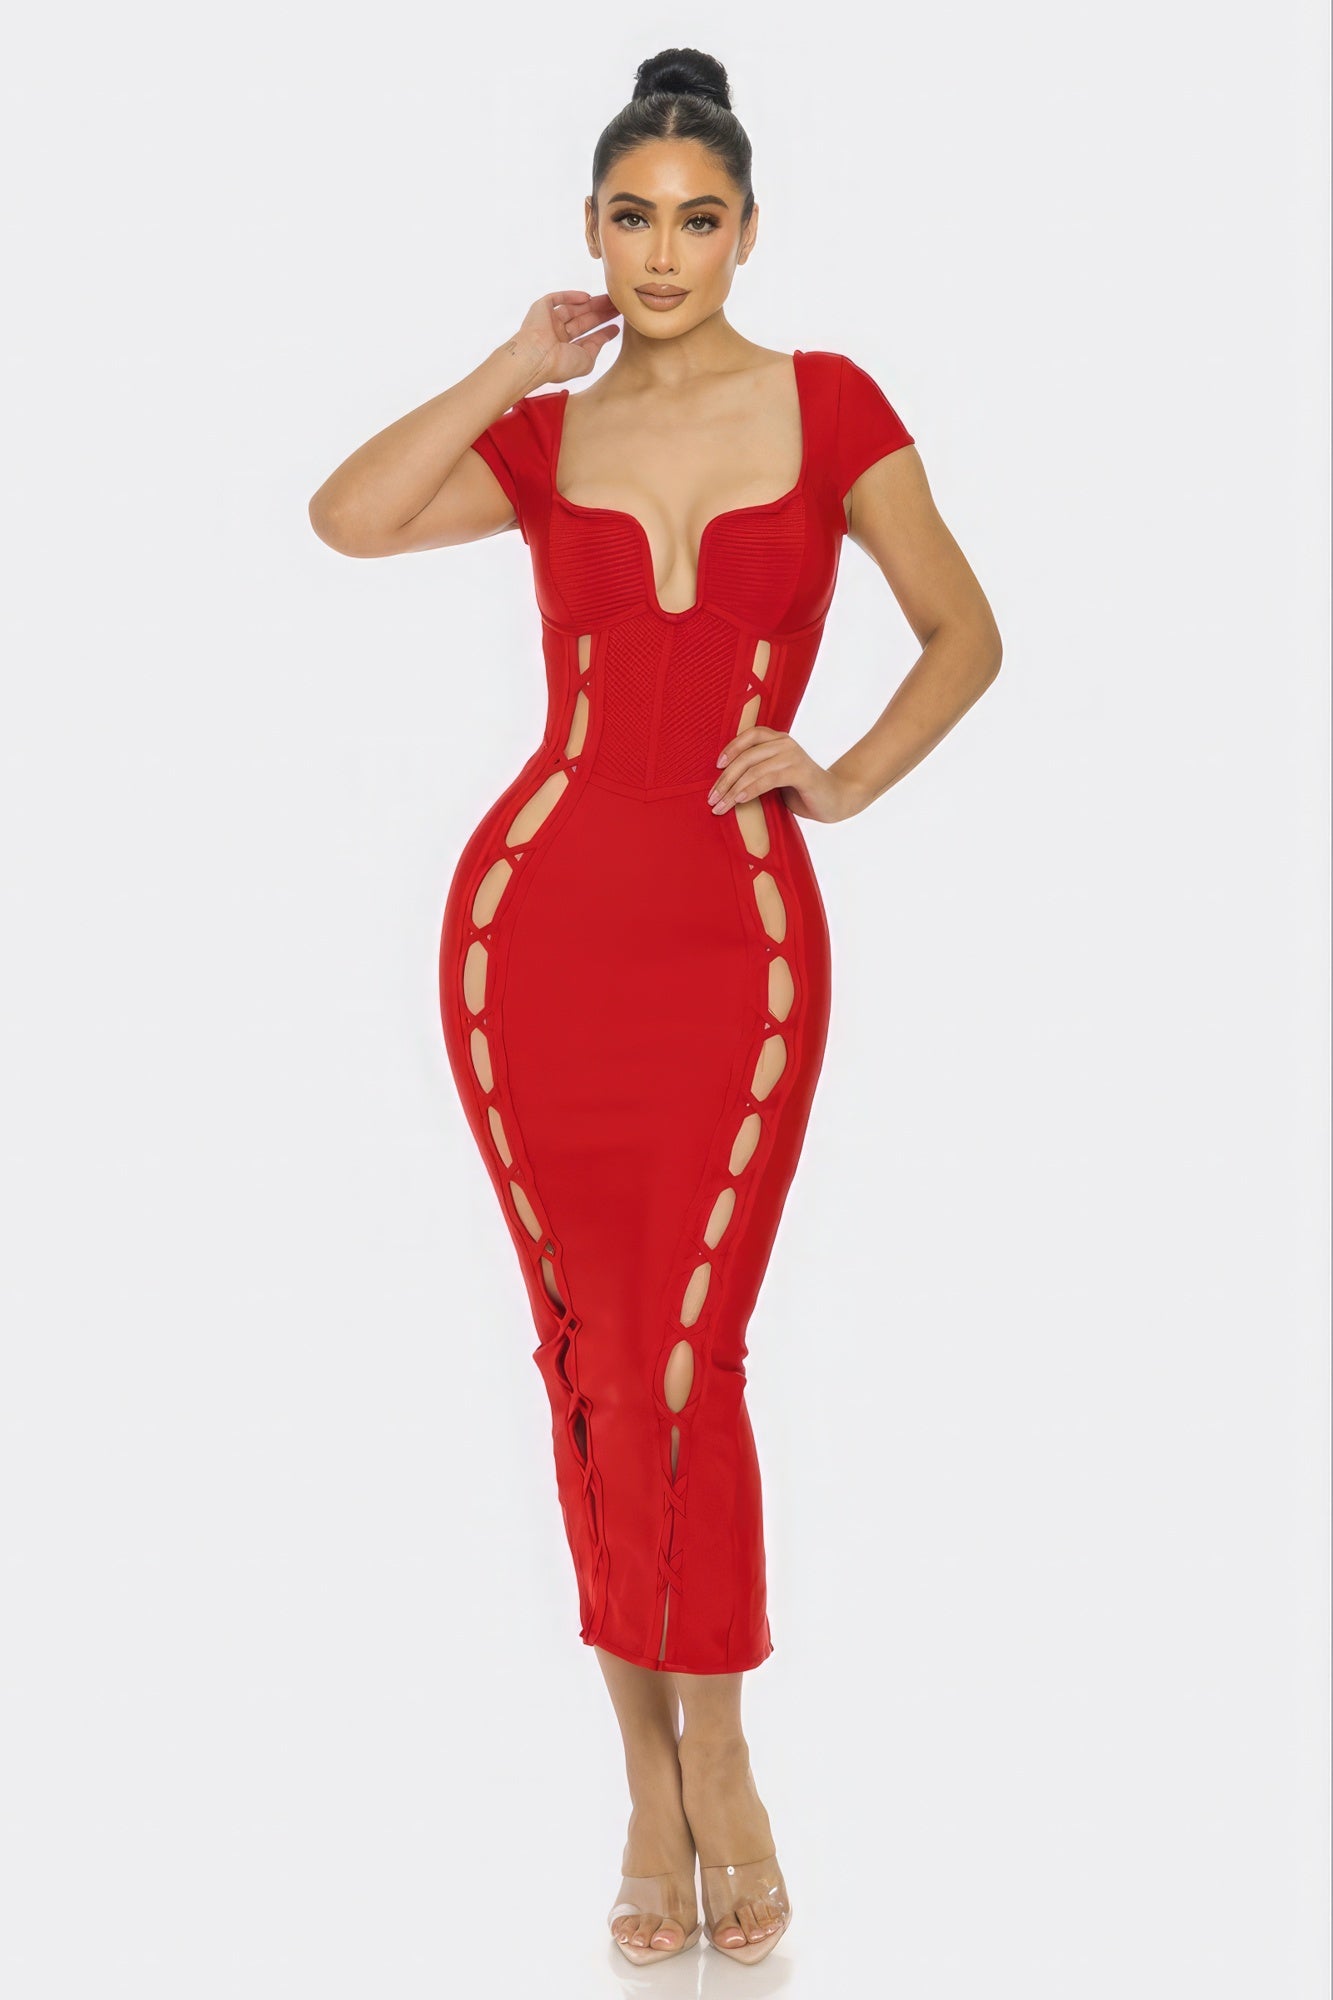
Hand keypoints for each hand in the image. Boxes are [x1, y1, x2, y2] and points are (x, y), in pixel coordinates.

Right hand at [510, 291, 620, 386]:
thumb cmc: (559, 364)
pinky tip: (587, 297)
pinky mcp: (541, 308)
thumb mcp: (586, 362)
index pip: (587, 338)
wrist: (537, 357)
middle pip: (583, 321)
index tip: (616, 326)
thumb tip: (605, 336)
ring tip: (610, 299)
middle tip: (618, 307)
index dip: (602, 333)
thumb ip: (595, 348)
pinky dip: (571, 296)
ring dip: (592, 304)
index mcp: (565, 350)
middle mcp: (557, 335)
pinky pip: (557, 299)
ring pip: (573, 309)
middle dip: (601, 314)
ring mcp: (549, 321)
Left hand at [705, 726, 865, 823]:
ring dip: (733, 789)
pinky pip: (768, 778)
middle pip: (746, 756)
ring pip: (754, 769)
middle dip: (725, 779)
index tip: (716, 766)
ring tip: (721, 806)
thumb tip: (726, 783)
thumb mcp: (776, 777)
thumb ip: (758, 772)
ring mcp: (793, 756)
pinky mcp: (800, 772)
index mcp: (779, 740)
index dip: (731, 748)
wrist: (836, 800)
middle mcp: (785, 744)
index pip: (750, 735)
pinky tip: (740, 800)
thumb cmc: (803, 791)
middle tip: (712, 798)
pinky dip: (751, 789)